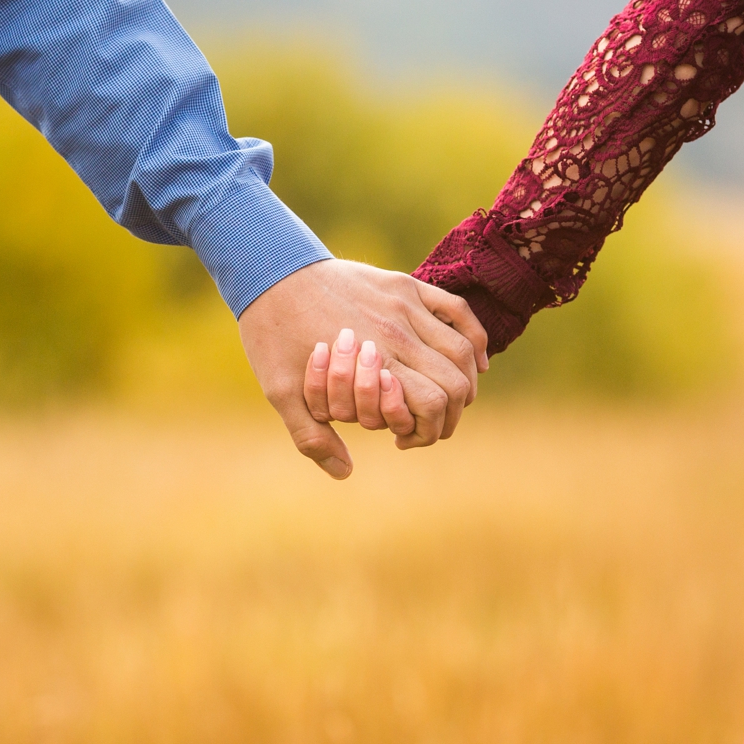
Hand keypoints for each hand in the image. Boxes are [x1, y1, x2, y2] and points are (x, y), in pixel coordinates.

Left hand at [237, 258, 488, 478]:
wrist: (268, 271)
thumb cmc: (272, 335)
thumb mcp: (280, 393)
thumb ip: (311, 437)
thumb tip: (345, 472)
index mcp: (372, 361)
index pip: (433, 405)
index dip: (427, 433)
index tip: (401, 440)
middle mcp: (397, 331)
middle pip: (456, 383)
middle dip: (448, 415)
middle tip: (425, 426)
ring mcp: (405, 304)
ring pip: (463, 350)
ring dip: (464, 383)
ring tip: (445, 400)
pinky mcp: (404, 284)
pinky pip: (457, 309)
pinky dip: (474, 338)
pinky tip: (475, 362)